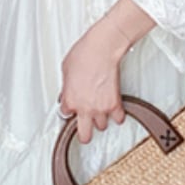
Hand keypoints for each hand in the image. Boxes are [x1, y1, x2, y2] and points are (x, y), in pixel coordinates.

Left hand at [59, 23, 127, 143]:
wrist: (101, 49)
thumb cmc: (83, 54)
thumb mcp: (65, 70)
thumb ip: (66, 87)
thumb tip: (68, 91)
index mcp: (70, 101)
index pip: (65, 114)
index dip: (69, 110)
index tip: (72, 108)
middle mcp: (85, 108)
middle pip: (85, 135)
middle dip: (84, 134)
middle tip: (84, 130)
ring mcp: (101, 108)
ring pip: (102, 126)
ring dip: (101, 120)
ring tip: (100, 111)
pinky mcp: (115, 104)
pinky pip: (118, 119)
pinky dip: (117, 116)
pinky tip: (115, 111)